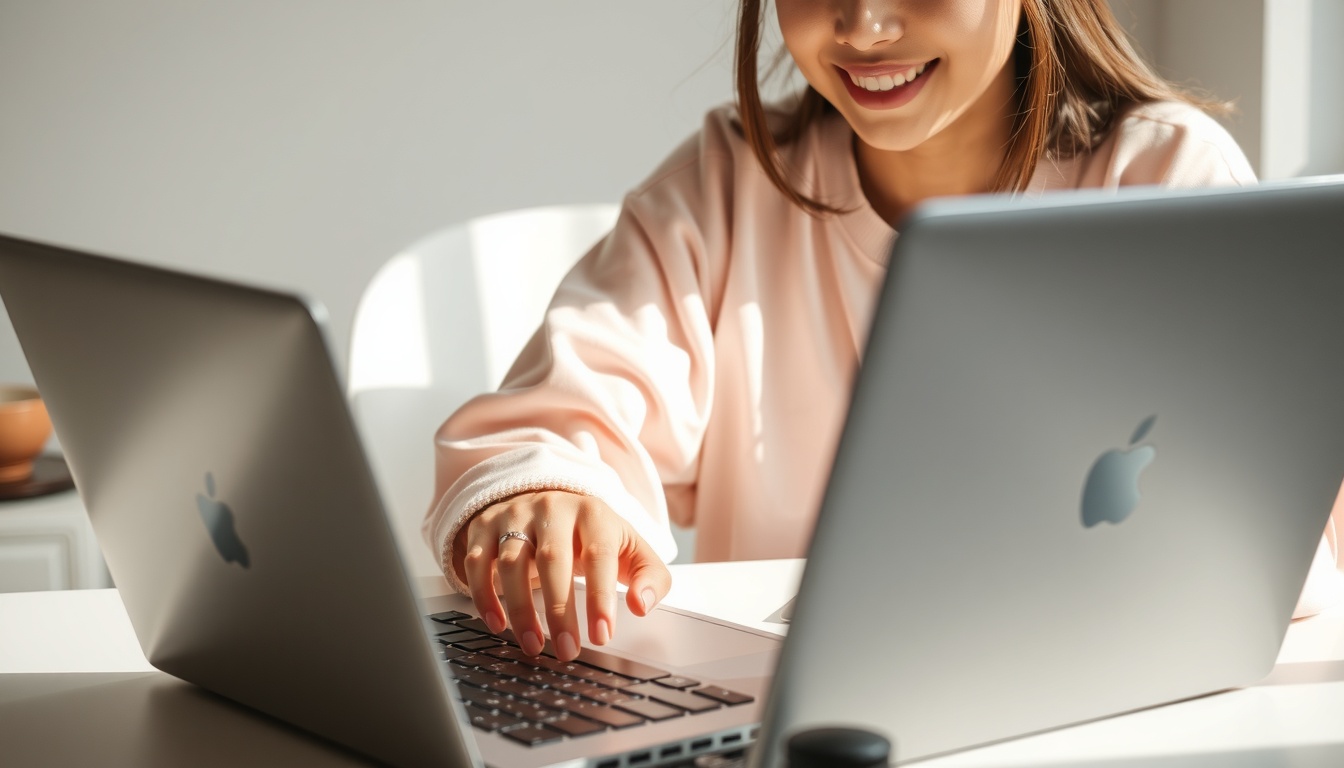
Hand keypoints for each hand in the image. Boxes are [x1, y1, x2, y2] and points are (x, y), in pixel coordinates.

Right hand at [452, 490, 671, 660]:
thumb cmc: (592, 535)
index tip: (602, 635)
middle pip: (553, 559)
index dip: (601, 596)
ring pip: (511, 562)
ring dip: (520, 609)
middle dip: (560, 610)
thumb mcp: (629, 548)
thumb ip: (649, 576)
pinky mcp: (485, 526)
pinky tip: (497, 624)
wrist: (548, 499)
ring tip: (534, 645)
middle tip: (567, 650)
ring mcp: (515, 515)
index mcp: (593, 513)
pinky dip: (484, 595)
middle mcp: (552, 509)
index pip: (599, 554)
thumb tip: (642, 605)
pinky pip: (478, 562)